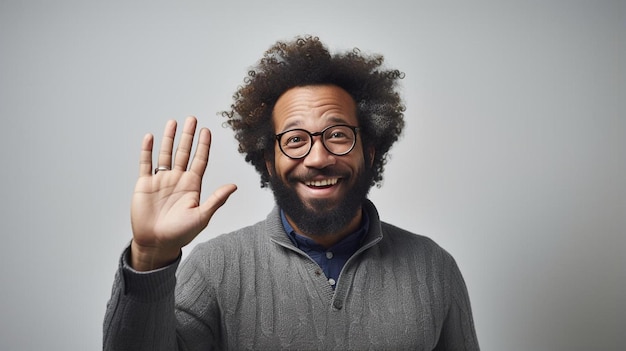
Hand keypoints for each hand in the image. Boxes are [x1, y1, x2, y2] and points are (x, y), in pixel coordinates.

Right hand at [130, 116, 236, 270]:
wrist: (156, 243)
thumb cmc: (180, 234)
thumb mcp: (201, 216)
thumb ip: (216, 200)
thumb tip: (234, 186)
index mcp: (192, 186)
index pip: (200, 160)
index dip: (204, 145)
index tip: (207, 130)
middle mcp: (177, 179)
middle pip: (184, 152)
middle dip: (188, 136)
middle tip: (192, 119)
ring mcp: (161, 180)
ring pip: (166, 153)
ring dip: (169, 138)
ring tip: (173, 122)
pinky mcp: (144, 184)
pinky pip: (146, 163)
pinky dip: (147, 150)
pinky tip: (150, 137)